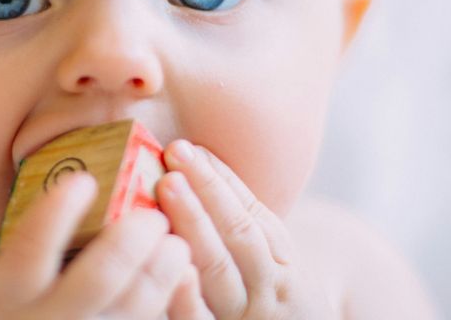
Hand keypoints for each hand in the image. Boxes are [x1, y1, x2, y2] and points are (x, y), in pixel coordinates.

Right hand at [0, 172, 209, 319]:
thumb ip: (0, 257)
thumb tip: (33, 207)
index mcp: (11, 295)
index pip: (31, 246)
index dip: (58, 212)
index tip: (84, 181)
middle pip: (100, 277)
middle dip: (132, 238)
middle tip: (152, 216)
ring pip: (138, 305)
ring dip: (163, 268)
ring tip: (176, 243)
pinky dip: (173, 297)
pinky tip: (181, 277)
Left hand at [158, 140, 335, 318]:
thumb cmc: (273, 302)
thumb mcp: (275, 262)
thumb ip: (243, 222)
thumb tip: (198, 162)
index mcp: (283, 263)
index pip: (252, 215)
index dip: (220, 180)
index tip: (189, 147)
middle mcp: (270, 290)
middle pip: (239, 237)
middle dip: (205, 194)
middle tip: (174, 159)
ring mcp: (246, 318)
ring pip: (222, 271)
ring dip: (194, 227)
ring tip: (167, 189)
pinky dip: (188, 297)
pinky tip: (173, 271)